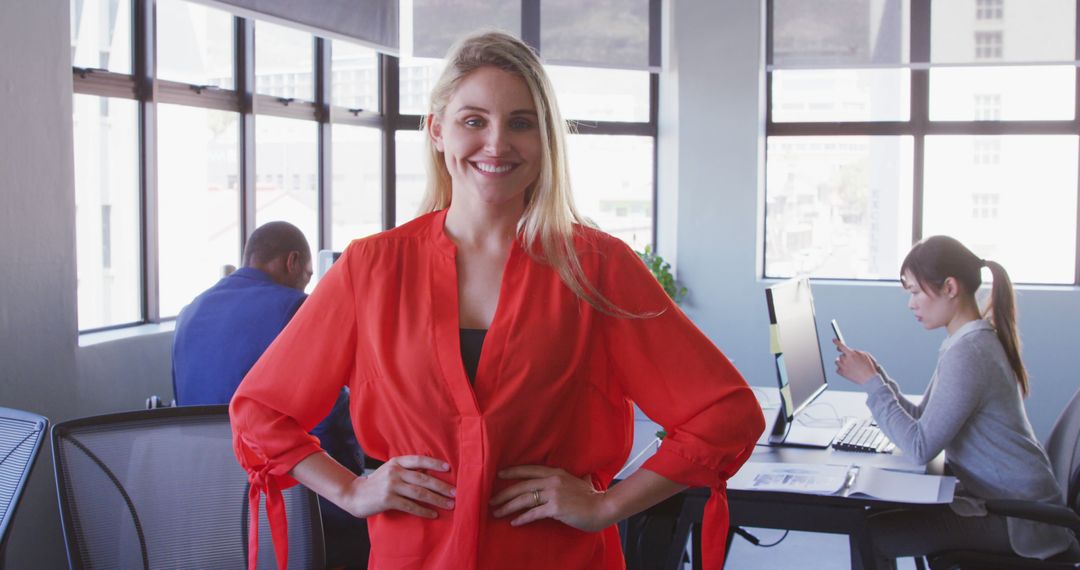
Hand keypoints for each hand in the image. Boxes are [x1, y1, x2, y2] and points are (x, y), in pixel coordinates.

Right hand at [339, 455, 455, 518]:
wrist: (354, 495)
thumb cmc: (377, 483)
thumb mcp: (390, 471)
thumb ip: (407, 470)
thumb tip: (429, 472)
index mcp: (397, 462)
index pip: (419, 460)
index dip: (435, 463)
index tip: (449, 468)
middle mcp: (395, 472)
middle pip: (423, 478)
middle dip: (441, 486)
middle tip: (455, 493)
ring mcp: (391, 486)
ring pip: (419, 492)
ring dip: (436, 499)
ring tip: (449, 505)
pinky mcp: (388, 500)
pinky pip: (410, 506)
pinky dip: (423, 510)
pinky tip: (433, 514)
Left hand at [490, 465, 611, 531]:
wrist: (602, 508)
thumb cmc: (591, 497)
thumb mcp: (578, 481)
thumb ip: (571, 478)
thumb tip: (577, 476)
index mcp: (556, 472)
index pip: (529, 470)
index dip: (513, 472)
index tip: (499, 475)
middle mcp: (553, 480)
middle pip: (522, 486)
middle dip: (504, 493)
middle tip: (491, 500)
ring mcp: (554, 493)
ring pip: (524, 499)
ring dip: (508, 507)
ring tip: (497, 512)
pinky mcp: (556, 507)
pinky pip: (534, 513)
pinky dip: (522, 518)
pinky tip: (514, 522)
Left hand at [833, 338, 878, 384]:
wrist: (869, 379)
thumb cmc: (869, 366)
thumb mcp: (865, 355)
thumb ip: (855, 351)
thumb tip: (847, 350)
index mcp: (851, 354)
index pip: (841, 346)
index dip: (837, 342)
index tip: (834, 340)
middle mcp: (845, 359)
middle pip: (840, 356)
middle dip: (845, 357)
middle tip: (851, 361)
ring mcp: (842, 366)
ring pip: (837, 362)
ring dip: (842, 363)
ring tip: (850, 366)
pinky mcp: (841, 373)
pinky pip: (838, 369)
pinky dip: (842, 370)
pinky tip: (849, 371)